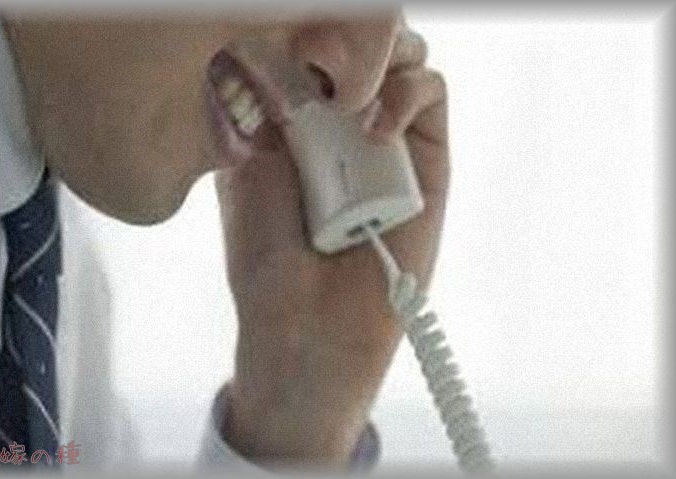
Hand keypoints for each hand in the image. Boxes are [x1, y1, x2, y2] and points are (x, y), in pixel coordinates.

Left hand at [215, 24, 449, 468]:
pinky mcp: (427, 159)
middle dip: (340, 33)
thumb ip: (259, 106)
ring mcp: (386, 135)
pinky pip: (430, 94)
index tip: (275, 34)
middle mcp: (342, 119)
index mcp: (293, 116)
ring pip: (401, 51)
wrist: (309, 325)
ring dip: (375, 54)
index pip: (306, 42)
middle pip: (357, 38)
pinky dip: (407, 92)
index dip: (297, 29)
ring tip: (344, 97)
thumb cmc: (268, 259)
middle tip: (312, 55)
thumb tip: (269, 48)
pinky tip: (375, 128)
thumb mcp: (246, 170)